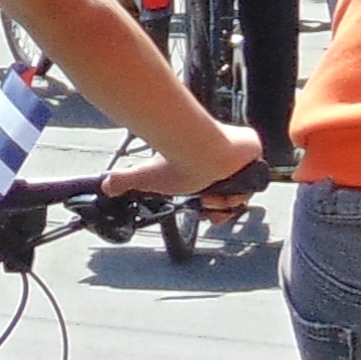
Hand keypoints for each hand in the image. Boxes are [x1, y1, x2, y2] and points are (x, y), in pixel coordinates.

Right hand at [105, 110, 266, 198]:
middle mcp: (225, 161)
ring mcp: (242, 155)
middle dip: (220, 207)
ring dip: (228, 201)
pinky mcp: (253, 147)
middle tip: (206, 202)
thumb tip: (103, 185)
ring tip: (213, 195)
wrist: (193, 150)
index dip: (215, 209)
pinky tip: (228, 189)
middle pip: (233, 196)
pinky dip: (245, 187)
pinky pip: (257, 178)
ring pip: (244, 191)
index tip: (205, 213)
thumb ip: (124, 181)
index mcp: (207, 168)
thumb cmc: (172, 162)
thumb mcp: (146, 176)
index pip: (219, 194)